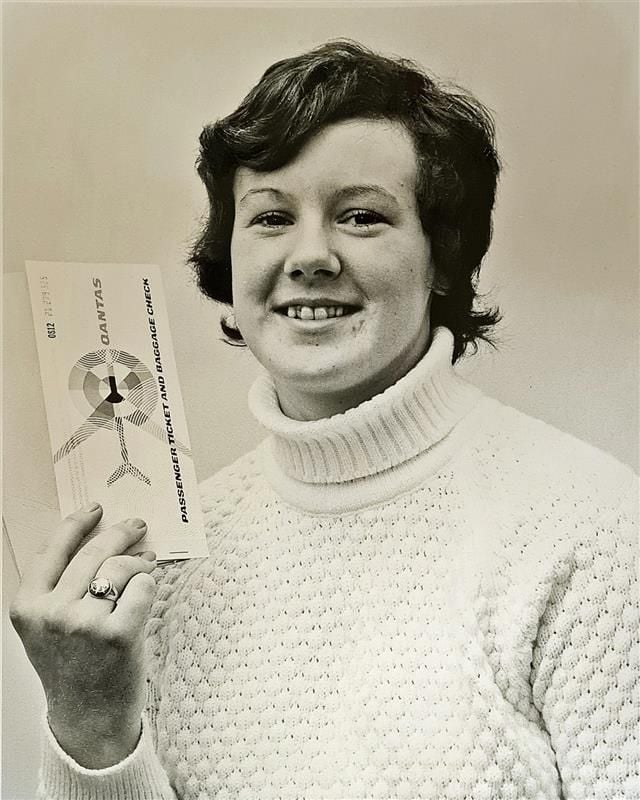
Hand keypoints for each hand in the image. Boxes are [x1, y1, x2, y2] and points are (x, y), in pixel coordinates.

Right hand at [9, 503, 156, 767]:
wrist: (88, 721)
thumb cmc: (74, 669)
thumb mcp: (50, 628)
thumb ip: (63, 588)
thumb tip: (102, 538)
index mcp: (28, 606)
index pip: (53, 549)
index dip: (76, 523)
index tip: (95, 509)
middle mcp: (51, 613)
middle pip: (93, 552)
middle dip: (120, 533)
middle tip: (137, 527)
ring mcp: (84, 624)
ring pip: (120, 567)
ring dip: (139, 562)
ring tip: (147, 564)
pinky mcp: (117, 634)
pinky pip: (143, 588)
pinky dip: (150, 587)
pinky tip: (148, 593)